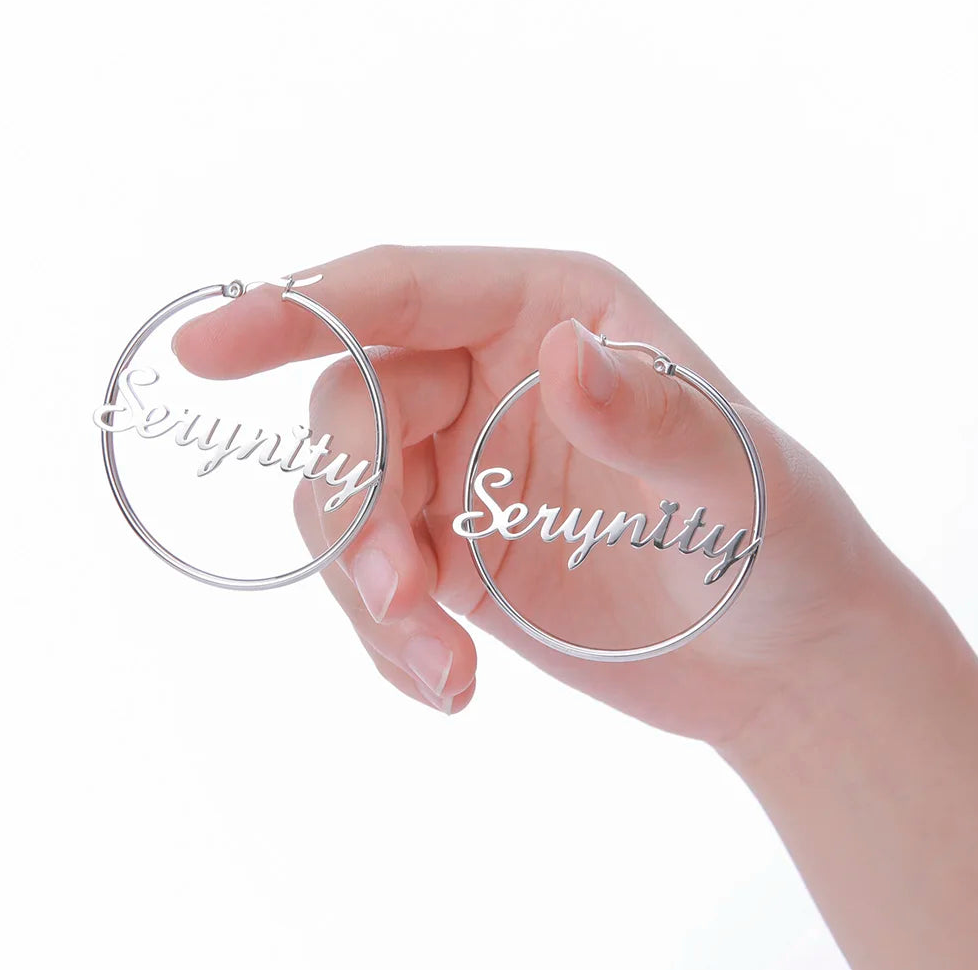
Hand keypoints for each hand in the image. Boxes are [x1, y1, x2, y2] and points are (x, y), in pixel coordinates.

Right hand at [172, 246, 917, 741]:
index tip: (203, 353)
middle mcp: (489, 377)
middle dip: (355, 500)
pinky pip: (370, 578)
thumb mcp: (734, 476)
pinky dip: (386, 637)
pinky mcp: (451, 552)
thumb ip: (653, 415)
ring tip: (436, 665)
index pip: (398, 292)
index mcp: (549, 314)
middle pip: (354, 406)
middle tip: (396, 596)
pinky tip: (446, 685)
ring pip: (345, 501)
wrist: (770, 656)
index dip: (295, 312)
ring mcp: (462, 468)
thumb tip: (567, 355)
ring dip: (365, 584)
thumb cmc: (773, 540)